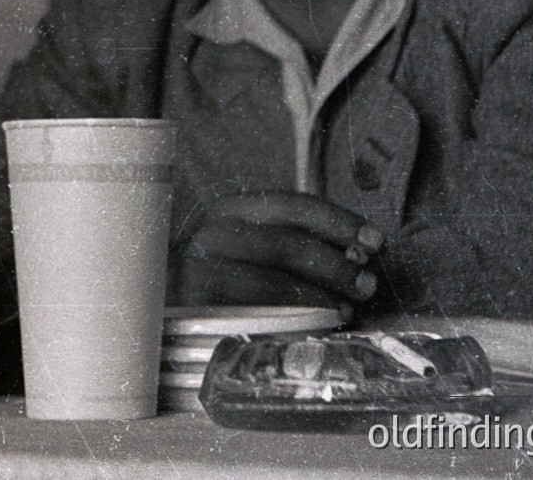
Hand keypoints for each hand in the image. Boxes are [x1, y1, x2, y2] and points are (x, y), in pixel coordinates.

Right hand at [175, 192, 382, 309]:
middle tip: (366, 282)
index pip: (290, 205)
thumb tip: (355, 253)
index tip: (375, 240)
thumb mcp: (250, 245)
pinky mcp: (196, 308)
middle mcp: (213, 235)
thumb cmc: (220, 274)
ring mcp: (200, 271)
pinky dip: (292, 322)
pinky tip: (315, 327)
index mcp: (231, 211)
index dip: (338, 221)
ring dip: (317, 297)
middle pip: (284, 243)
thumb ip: (291, 243)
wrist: (157, 301)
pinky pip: (253, 316)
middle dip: (334, 264)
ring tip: (346, 309)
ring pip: (270, 282)